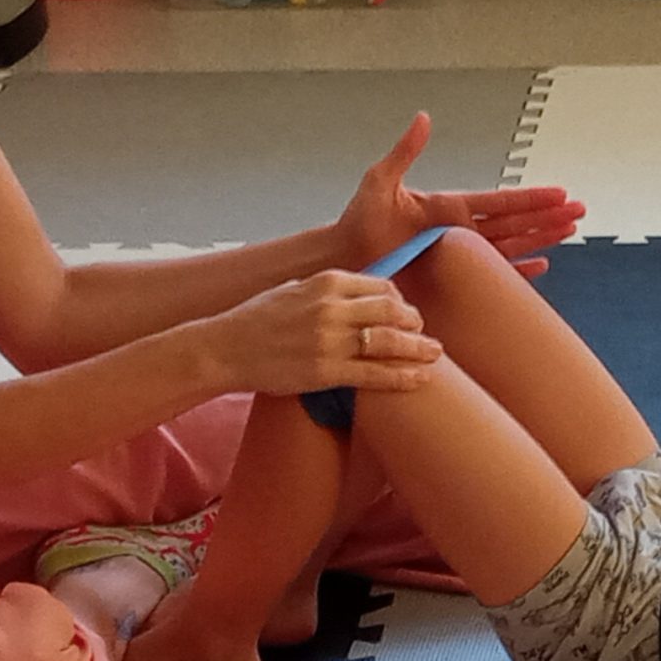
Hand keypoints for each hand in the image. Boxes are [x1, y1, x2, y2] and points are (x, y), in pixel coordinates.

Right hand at [207, 270, 442, 394]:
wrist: (225, 348)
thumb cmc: (256, 319)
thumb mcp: (293, 288)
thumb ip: (327, 289)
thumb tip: (358, 292)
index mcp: (326, 281)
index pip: (380, 286)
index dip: (399, 300)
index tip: (405, 312)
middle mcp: (332, 307)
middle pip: (391, 310)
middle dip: (414, 322)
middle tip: (424, 333)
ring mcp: (330, 341)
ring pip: (389, 342)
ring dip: (418, 349)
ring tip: (435, 355)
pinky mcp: (326, 372)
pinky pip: (374, 374)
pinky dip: (402, 377)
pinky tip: (419, 379)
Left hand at [335, 113, 584, 279]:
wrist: (346, 259)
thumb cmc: (358, 221)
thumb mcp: (380, 180)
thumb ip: (405, 152)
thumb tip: (424, 118)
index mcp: (449, 207)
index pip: (500, 201)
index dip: (531, 197)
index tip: (560, 192)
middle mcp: (460, 230)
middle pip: (516, 223)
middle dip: (548, 217)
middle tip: (580, 211)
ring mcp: (459, 255)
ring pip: (512, 246)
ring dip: (542, 239)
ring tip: (570, 231)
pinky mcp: (453, 279)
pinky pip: (493, 277)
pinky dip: (517, 273)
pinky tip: (541, 267)